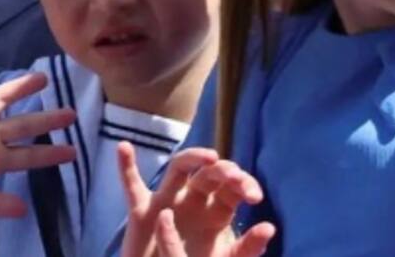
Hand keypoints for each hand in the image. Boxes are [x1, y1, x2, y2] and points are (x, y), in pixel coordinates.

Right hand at [119, 142, 274, 256]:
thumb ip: (247, 248)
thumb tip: (270, 227)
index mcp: (216, 210)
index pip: (232, 188)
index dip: (244, 186)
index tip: (255, 196)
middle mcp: (192, 199)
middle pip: (209, 175)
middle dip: (224, 171)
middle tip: (235, 176)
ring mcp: (166, 202)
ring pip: (177, 170)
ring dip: (192, 159)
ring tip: (209, 157)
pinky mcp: (142, 213)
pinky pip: (132, 187)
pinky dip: (126, 167)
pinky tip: (123, 147)